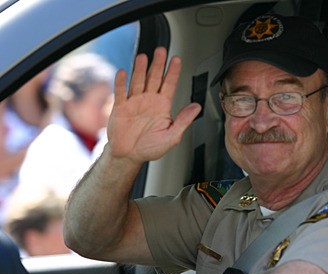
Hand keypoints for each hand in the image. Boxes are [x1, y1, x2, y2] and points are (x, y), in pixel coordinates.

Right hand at [108, 48, 200, 167]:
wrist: (129, 156)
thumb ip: (183, 121)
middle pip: (154, 78)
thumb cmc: (150, 148)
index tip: (177, 59)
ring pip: (138, 81)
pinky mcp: (120, 107)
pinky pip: (120, 93)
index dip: (173, 72)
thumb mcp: (172, 137)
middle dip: (158, 64)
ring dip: (140, 70)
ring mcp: (134, 101)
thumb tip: (197, 107)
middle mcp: (148, 99)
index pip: (169, 84)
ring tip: (143, 58)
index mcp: (162, 105)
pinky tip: (123, 73)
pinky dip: (121, 83)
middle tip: (161, 51)